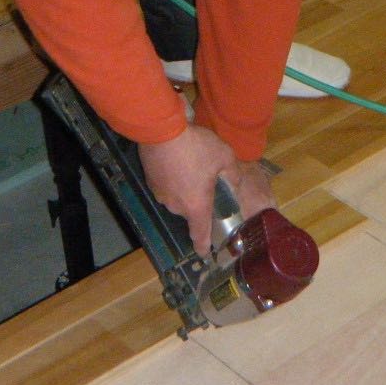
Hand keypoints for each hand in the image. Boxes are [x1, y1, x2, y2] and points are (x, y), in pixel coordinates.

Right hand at [139, 127, 274, 253]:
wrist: (161, 130)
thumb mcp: (224, 157)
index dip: (202, 246)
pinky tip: (178, 163)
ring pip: (177, 198)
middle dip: (198, 201)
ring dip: (185, 189)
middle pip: (190, 212)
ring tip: (192, 167)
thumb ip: (233, 174)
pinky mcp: (150, 182)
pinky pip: (165, 186)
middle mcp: (176, 206)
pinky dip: (172, 180)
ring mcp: (161, 194)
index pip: (199, 235)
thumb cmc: (196, 147)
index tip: (204, 253)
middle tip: (207, 182)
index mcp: (196, 206)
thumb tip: (235, 183)